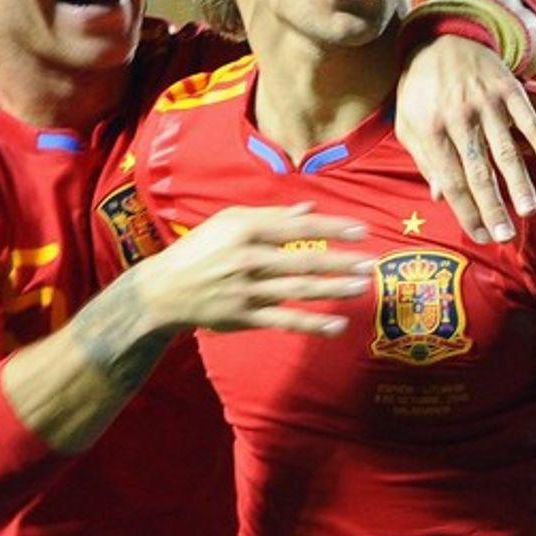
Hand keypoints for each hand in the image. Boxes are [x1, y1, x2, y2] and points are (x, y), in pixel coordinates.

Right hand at [135, 203, 373, 335]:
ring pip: (299, 290)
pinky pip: (284, 321)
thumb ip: (272, 216)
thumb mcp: (229, 221)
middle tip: (371, 262)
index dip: (332, 227)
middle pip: (303, 259)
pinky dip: (312, 324)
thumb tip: (310, 209)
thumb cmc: (201, 249)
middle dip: (341, 261)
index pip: (298, 227)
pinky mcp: (244, 317)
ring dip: (333, 289)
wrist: (164, 290)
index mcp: (245, 229)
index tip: (362, 231)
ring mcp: (246, 290)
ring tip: (362, 287)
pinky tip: (337, 326)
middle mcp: (248, 258)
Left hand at [395, 36, 535, 243]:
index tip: (480, 236)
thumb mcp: (409, 122)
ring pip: (506, 149)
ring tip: (530, 211)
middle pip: (478, 170)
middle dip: (492, 206)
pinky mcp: (508, 87)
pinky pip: (528, 118)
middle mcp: (457, 116)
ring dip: (519, 182)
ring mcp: (485, 101)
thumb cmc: (421, 88)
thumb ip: (425, 159)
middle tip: (505, 236)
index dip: (466, 210)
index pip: (450, 179)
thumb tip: (441, 198)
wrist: (441, 37)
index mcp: (429, 128)